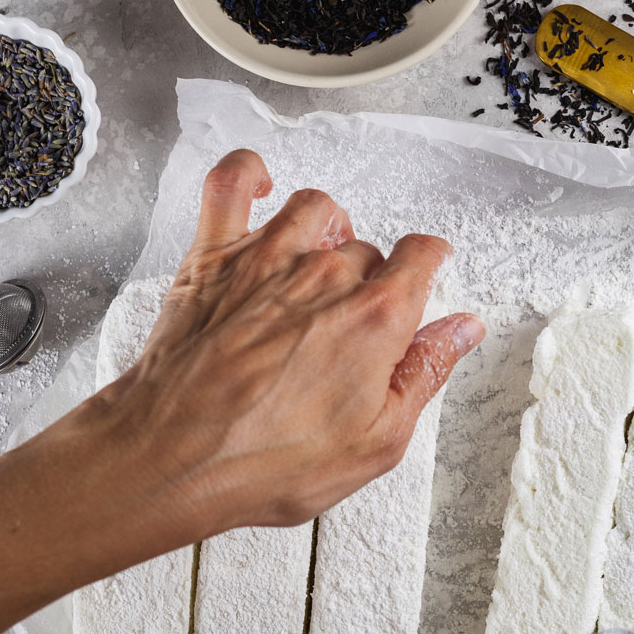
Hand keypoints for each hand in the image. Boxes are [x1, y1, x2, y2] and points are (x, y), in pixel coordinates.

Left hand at [0, 151, 482, 633]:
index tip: (423, 276)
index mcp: (375, 318)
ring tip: (320, 260)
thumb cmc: (265, 460)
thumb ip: (425, 373)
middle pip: (365, 247)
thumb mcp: (377, 441)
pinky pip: (230, 184)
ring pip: (315, 209)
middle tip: (350, 323)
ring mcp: (266, 258)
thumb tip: (461, 331)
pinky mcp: (213, 257)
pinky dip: (248, 173)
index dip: (427, 266)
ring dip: (325, 228)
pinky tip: (261, 186)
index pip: (422, 256)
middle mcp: (325, 275)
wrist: (172, 457)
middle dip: (367, 277)